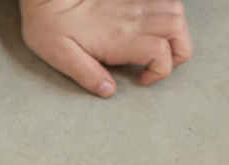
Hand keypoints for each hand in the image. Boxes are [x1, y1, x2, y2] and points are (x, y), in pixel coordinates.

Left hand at [20, 0, 192, 96]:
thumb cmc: (49, 26)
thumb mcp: (61, 57)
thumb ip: (88, 75)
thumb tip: (109, 91)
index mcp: (118, 37)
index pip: (161, 52)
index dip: (160, 71)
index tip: (142, 79)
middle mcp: (132, 17)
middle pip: (177, 28)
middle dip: (179, 50)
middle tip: (159, 64)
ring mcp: (133, 3)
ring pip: (176, 11)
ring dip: (176, 31)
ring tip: (160, 46)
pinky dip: (167, 12)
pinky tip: (153, 26)